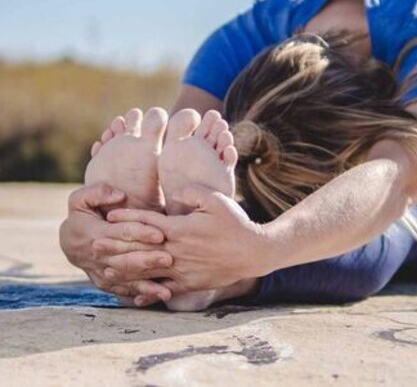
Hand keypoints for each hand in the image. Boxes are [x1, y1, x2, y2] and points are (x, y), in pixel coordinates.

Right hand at [59, 183, 172, 304]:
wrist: (68, 242)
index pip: (122, 233)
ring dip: (147, 284)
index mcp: (96, 233)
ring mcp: (103, 272)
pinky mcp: (108, 283)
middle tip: (170, 259)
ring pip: (128, 278)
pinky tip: (159, 298)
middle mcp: (100, 256)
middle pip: (128, 258)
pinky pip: (125, 290)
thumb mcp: (80, 199)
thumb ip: (98, 192)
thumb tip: (119, 195)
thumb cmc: (81, 215)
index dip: (141, 233)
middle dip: (149, 259)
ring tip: (167, 290)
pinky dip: (142, 295)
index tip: (160, 234)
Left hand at [103, 184, 269, 291]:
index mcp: (181, 229)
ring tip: (105, 269)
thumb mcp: (217, 199)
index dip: (127, 218)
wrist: (253, 252)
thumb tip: (175, 193)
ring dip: (125, 269)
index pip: (148, 222)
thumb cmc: (235, 223)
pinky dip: (147, 290)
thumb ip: (193, 192)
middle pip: (141, 248)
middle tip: (93, 244)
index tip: (109, 215)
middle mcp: (177, 251)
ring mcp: (183, 270)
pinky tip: (135, 292)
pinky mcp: (190, 284)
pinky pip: (164, 288)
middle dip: (116, 245)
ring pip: (148, 270)